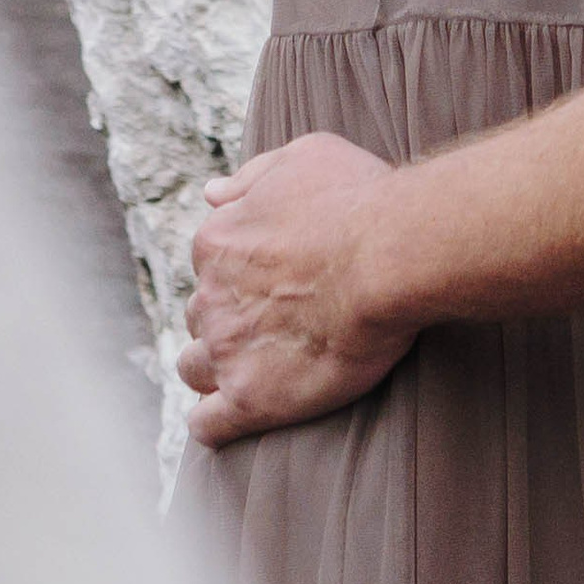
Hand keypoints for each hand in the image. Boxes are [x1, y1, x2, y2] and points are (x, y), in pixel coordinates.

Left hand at [180, 135, 412, 445]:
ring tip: (256, 373)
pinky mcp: (250, 399)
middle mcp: (209, 296)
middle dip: (228, 322)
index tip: (277, 282)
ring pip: (195, 370)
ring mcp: (226, 350)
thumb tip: (210, 193)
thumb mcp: (302, 157)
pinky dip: (216, 424)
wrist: (388, 256)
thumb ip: (249, 177)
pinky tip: (236, 418)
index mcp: (217, 242)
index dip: (242, 277)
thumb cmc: (357, 199)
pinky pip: (208, 426)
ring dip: (216, 371)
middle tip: (274, 327)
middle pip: (201, 317)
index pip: (210, 267)